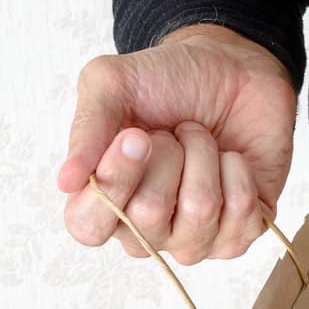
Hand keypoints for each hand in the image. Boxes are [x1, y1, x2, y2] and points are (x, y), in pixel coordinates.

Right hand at [58, 24, 297, 262]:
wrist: (230, 70)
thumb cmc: (166, 83)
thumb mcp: (112, 84)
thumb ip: (88, 130)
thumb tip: (66, 181)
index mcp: (104, 199)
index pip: (89, 227)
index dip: (113, 184)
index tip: (135, 136)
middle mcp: (145, 229)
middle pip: (147, 219)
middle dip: (166, 157)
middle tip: (169, 133)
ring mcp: (193, 238)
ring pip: (199, 212)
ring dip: (203, 157)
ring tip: (200, 138)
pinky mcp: (238, 235)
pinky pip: (242, 214)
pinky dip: (237, 170)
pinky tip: (231, 157)